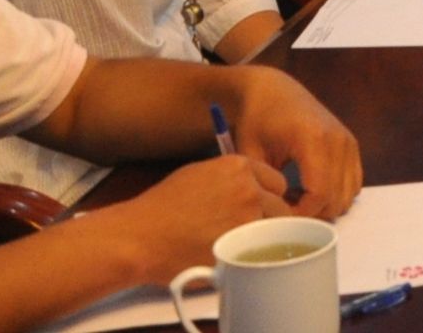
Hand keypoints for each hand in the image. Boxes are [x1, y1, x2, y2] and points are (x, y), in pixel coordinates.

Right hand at [101, 153, 295, 280]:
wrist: (139, 236)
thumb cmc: (162, 207)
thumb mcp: (199, 175)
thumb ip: (232, 179)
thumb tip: (251, 188)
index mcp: (239, 167)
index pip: (278, 182)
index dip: (271, 198)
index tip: (263, 210)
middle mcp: (249, 188)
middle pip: (282, 206)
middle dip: (272, 220)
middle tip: (254, 232)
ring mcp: (246, 216)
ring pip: (273, 230)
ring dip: (261, 237)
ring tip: (241, 245)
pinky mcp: (239, 244)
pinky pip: (257, 250)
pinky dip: (248, 254)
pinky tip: (232, 256)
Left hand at [220, 68, 361, 216]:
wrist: (272, 91)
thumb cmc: (256, 121)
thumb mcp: (250, 154)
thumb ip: (264, 188)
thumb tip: (275, 220)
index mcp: (314, 140)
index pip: (320, 194)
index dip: (300, 216)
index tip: (277, 218)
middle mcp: (339, 140)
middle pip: (337, 198)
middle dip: (311, 214)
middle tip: (284, 209)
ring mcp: (349, 142)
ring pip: (348, 195)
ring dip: (324, 205)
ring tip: (296, 198)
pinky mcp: (351, 145)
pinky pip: (354, 183)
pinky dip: (336, 194)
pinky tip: (310, 189)